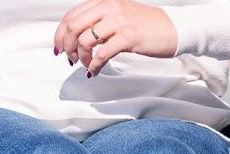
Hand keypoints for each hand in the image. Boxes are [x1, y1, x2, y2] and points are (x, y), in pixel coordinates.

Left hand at [54, 0, 177, 76]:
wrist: (171, 28)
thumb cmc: (143, 25)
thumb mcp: (116, 15)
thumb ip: (96, 21)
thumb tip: (73, 38)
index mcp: (103, 1)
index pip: (71, 16)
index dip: (59, 35)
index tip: (58, 48)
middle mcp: (109, 7)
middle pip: (73, 28)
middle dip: (67, 47)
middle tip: (70, 59)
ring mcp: (118, 21)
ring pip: (85, 41)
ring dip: (81, 58)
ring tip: (86, 65)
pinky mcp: (127, 37)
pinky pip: (102, 54)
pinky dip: (94, 66)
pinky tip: (94, 71)